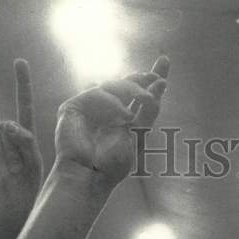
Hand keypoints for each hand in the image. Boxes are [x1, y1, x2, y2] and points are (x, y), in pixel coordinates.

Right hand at [0, 59, 42, 220]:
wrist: (10, 205)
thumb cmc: (26, 186)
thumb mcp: (34, 162)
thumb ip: (26, 141)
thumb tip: (7, 124)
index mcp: (25, 134)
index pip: (23, 104)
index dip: (22, 83)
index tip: (20, 61)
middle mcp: (6, 133)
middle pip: (7, 125)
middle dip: (13, 146)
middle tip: (17, 167)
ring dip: (1, 155)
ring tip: (7, 171)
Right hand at [54, 56, 168, 187]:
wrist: (90, 178)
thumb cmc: (113, 164)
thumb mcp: (139, 133)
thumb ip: (148, 109)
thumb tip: (161, 84)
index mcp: (122, 117)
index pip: (137, 93)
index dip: (150, 77)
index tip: (165, 60)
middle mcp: (105, 110)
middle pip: (124, 83)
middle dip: (142, 78)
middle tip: (157, 79)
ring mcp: (88, 107)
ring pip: (113, 86)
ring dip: (133, 90)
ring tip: (146, 100)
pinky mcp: (73, 107)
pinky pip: (97, 94)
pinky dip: (113, 103)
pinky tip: (124, 115)